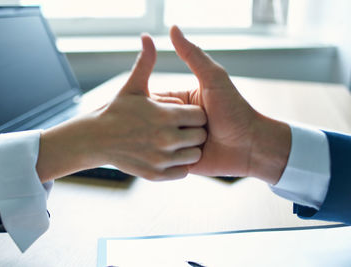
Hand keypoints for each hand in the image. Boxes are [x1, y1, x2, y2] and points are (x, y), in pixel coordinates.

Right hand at [36, 34, 206, 181]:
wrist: (92, 141)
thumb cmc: (114, 111)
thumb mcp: (133, 86)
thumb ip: (146, 61)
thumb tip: (148, 35)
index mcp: (165, 114)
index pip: (195, 114)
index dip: (189, 112)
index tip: (176, 112)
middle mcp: (166, 138)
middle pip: (197, 134)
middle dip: (191, 129)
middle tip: (172, 127)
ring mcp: (161, 159)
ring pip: (192, 154)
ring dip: (187, 148)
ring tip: (172, 141)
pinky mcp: (156, 176)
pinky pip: (182, 172)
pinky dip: (179, 165)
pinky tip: (168, 155)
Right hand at [155, 26, 290, 183]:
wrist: (252, 145)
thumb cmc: (235, 110)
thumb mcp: (213, 80)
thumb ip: (193, 56)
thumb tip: (174, 29)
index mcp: (180, 102)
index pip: (155, 100)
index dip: (159, 105)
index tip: (170, 109)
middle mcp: (177, 122)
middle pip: (157, 122)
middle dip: (173, 125)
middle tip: (199, 126)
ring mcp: (179, 142)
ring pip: (163, 142)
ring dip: (181, 142)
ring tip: (203, 141)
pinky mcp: (182, 162)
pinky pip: (169, 160)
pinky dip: (177, 158)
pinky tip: (192, 155)